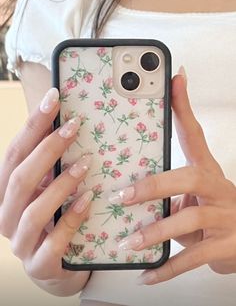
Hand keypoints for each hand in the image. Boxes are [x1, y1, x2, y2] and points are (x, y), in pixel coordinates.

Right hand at [0, 88, 92, 291]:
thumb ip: (54, 164)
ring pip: (33, 210)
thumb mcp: (51, 188)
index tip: (54, 99)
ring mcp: (21, 242)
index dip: (33, 125)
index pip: (15, 153)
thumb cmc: (55, 219)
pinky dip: (72, 219)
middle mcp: (7, 215)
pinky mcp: (40, 265)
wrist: (60, 266)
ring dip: (60, 184)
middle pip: (20, 177)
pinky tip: (89, 199)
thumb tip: (71, 122)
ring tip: (86, 164)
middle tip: (74, 126)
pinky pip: (54, 242)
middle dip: (47, 149)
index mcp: (7, 192)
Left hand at [109, 67, 235, 284]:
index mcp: (205, 170)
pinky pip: (192, 258)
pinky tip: (145, 275)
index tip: (175, 78)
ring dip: (156, 231)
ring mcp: (224, 218)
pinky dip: (166, 269)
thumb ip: (166, 181)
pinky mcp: (225, 247)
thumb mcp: (191, 188)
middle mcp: (217, 188)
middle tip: (122, 196)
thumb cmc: (210, 207)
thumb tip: (129, 177)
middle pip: (188, 178)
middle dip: (153, 186)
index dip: (184, 105)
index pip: (195, 133)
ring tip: (129, 241)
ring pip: (188, 220)